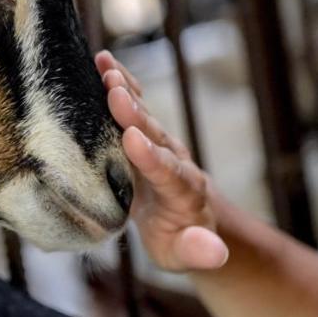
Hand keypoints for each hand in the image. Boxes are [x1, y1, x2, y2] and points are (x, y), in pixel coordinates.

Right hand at [96, 50, 227, 271]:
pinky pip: (133, 105)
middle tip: (114, 91)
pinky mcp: (145, 135)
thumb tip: (214, 253)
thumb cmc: (181, 240)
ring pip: (142, 114)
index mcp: (182, 191)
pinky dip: (121, 84)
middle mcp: (172, 160)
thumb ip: (199, 251)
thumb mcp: (187, 254)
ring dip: (125, 90)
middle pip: (153, 135)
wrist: (188, 220)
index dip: (150, 156)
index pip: (167, 172)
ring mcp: (159, 143)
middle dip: (133, 113)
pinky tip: (102, 62)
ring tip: (105, 68)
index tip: (133, 139)